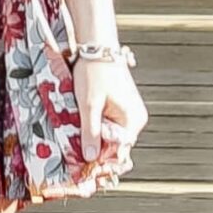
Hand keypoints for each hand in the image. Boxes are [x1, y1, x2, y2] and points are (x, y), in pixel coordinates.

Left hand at [75, 40, 144, 168]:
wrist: (97, 46)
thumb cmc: (93, 72)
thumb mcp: (88, 104)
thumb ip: (90, 132)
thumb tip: (91, 158)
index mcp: (132, 120)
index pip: (118, 152)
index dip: (101, 160)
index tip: (83, 166)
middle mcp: (135, 119)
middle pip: (116, 146)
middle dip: (98, 149)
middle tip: (77, 152)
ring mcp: (129, 113)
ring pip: (112, 136)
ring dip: (97, 138)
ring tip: (79, 137)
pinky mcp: (122, 107)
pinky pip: (111, 125)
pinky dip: (99, 128)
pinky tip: (85, 125)